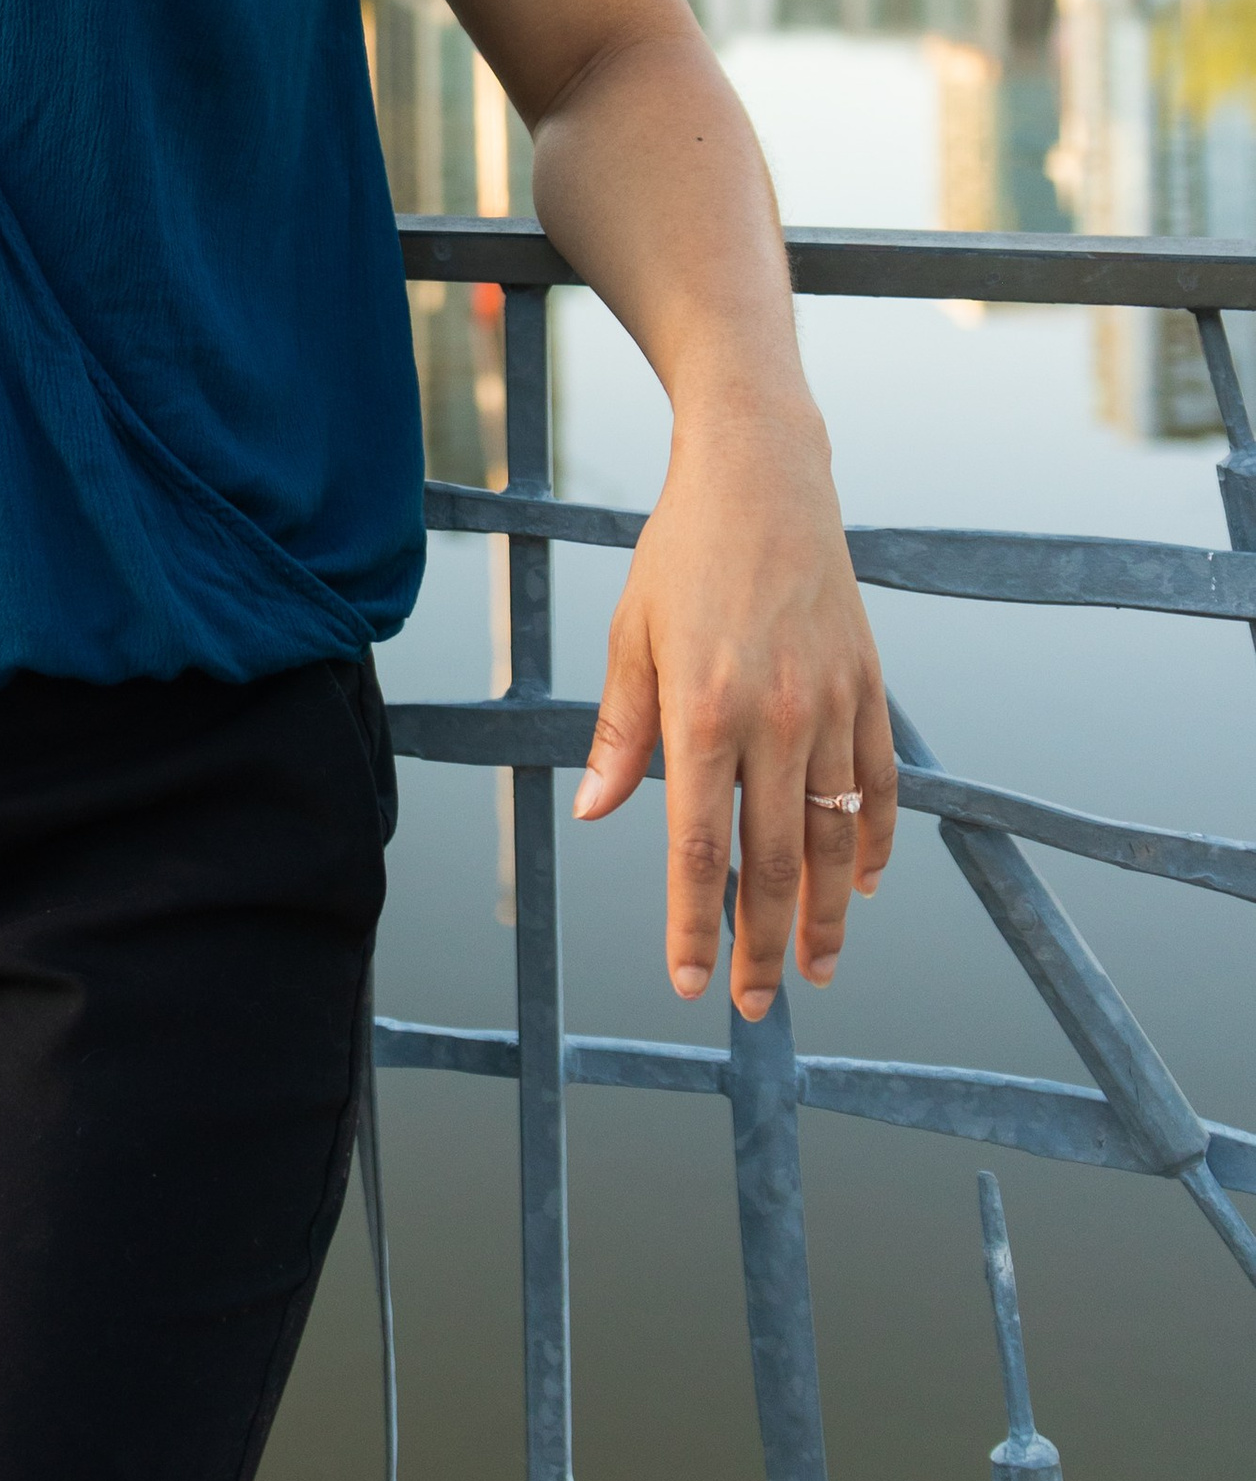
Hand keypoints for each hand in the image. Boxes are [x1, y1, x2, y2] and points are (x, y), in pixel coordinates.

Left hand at [570, 393, 895, 1018]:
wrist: (764, 477)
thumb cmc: (682, 555)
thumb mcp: (632, 635)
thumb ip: (622, 731)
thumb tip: (601, 813)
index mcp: (704, 710)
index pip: (700, 848)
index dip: (696, 924)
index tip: (690, 981)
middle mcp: (777, 718)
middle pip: (774, 863)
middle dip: (762, 945)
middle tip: (753, 1003)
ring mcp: (832, 705)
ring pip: (834, 839)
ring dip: (823, 914)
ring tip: (813, 969)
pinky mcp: (869, 686)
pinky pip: (880, 787)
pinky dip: (874, 843)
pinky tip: (861, 887)